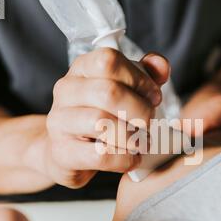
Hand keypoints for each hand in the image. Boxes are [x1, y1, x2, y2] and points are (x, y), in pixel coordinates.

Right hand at [39, 48, 170, 188]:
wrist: (66, 153)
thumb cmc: (101, 116)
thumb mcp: (125, 90)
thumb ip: (146, 74)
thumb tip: (161, 65)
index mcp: (82, 68)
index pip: (109, 61)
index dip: (139, 79)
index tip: (154, 97)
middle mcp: (66, 90)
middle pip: (109, 92)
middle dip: (140, 111)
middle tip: (149, 124)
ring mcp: (59, 121)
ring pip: (101, 123)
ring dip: (132, 136)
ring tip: (141, 142)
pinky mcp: (62, 153)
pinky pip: (100, 155)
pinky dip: (124, 159)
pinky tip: (131, 159)